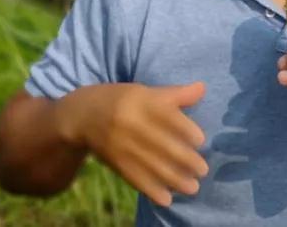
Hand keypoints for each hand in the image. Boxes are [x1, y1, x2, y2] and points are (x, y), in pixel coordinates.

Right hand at [58, 81, 208, 206]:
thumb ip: (175, 94)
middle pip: (162, 144)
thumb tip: (203, 88)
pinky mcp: (115, 163)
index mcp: (141, 101)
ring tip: (193, 188)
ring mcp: (122, 145)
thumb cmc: (123, 100)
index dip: (186, 129)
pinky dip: (152, 190)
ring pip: (152, 165)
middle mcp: (131, 123)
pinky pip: (135, 178)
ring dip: (175, 179)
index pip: (167, 116)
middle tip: (203, 170)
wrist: (83, 116)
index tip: (200, 141)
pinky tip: (167, 199)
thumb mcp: (145, 91)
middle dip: (186, 160)